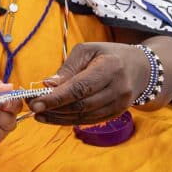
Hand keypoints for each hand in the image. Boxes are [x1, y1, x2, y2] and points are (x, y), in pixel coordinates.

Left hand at [25, 42, 149, 125]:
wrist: (140, 68)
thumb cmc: (108, 55)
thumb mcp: (87, 50)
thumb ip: (68, 68)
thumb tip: (48, 85)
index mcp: (110, 68)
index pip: (80, 87)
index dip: (56, 98)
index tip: (34, 102)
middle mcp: (118, 89)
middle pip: (81, 105)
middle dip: (53, 108)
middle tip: (31, 106)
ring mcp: (119, 105)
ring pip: (84, 116)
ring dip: (58, 117)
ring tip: (38, 114)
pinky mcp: (116, 114)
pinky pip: (89, 120)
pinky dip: (69, 120)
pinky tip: (53, 117)